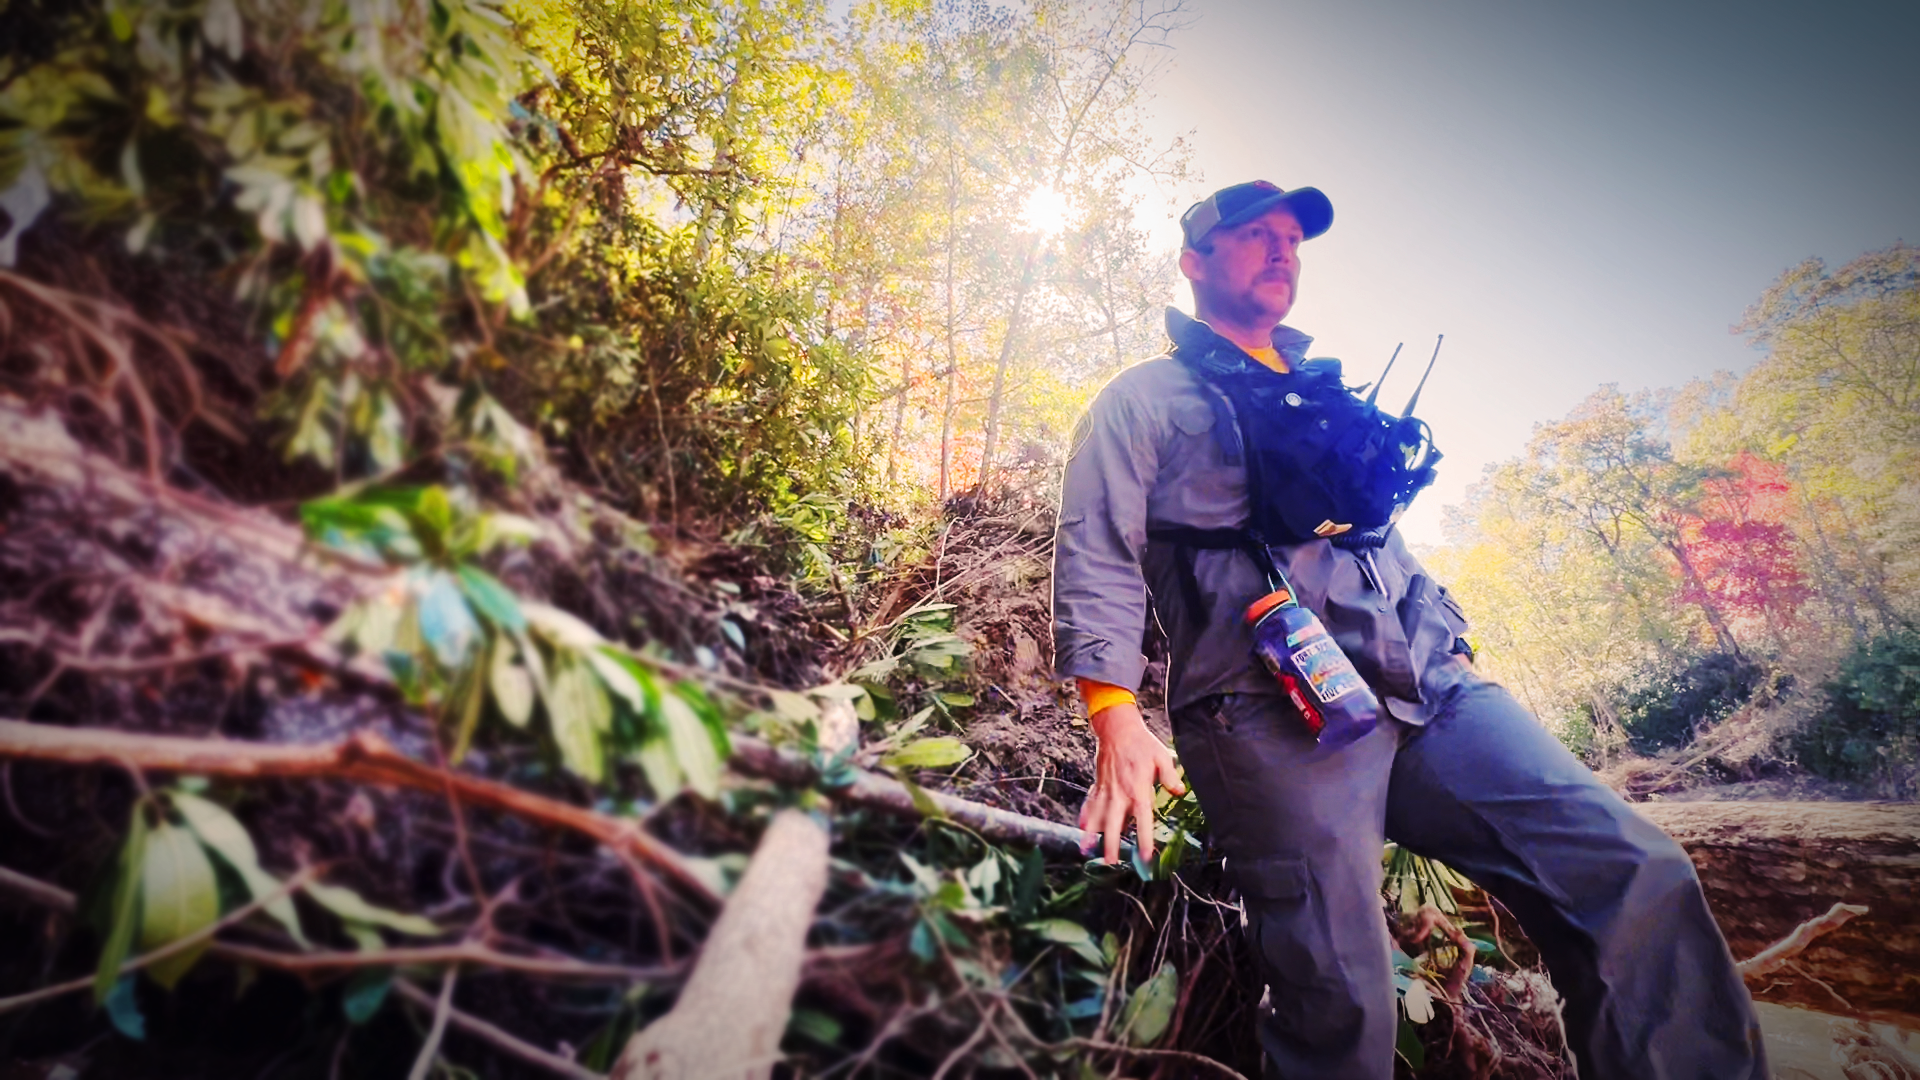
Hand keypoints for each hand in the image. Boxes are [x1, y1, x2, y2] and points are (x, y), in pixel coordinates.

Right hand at [1077, 702, 1186, 864]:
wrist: (1117, 728)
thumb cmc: (1141, 743)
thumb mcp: (1162, 756)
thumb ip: (1169, 776)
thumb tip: (1179, 791)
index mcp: (1138, 789)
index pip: (1142, 819)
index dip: (1144, 838)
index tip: (1145, 856)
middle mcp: (1120, 793)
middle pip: (1114, 823)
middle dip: (1111, 843)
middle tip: (1110, 862)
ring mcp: (1106, 789)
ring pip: (1098, 816)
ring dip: (1091, 833)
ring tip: (1085, 849)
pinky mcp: (1099, 784)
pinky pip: (1090, 802)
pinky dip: (1085, 815)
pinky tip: (1082, 828)